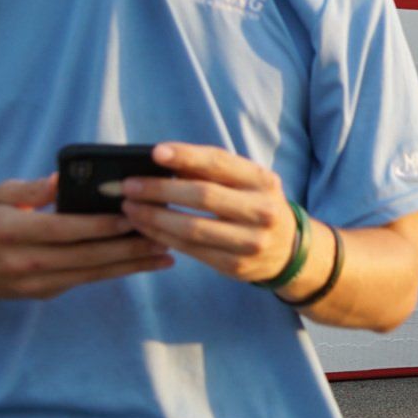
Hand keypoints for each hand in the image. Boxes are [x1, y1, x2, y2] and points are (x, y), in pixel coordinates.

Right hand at [0, 175, 172, 298]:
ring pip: (89, 275)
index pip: (63, 229)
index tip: (132, 216)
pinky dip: (113, 273)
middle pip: (85, 256)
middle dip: (128, 249)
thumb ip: (28, 190)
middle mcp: (22, 261)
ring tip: (164, 256)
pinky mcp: (40, 294)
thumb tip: (60, 180)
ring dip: (130, 266)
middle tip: (164, 238)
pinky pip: (83, 281)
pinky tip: (139, 264)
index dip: (99, 225)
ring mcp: (31, 283)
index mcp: (9, 231)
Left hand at [118, 142, 303, 284]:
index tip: (155, 152)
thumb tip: (163, 159)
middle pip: (203, 196)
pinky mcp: (236, 265)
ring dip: (154, 217)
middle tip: (129, 186)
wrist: (289, 249)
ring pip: (192, 228)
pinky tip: (145, 227)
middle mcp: (262, 211)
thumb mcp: (246, 183)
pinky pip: (190, 250)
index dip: (187, 156)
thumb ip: (212, 171)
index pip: (221, 164)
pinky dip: (162, 236)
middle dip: (160, 189)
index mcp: (263, 182)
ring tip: (130, 208)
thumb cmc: (255, 205)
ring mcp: (251, 241)